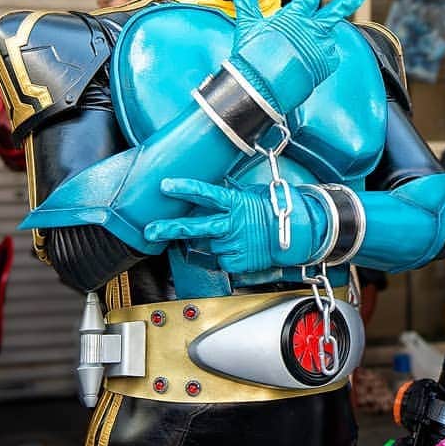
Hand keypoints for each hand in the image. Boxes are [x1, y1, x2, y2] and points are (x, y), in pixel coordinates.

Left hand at [142, 178, 328, 274]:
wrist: (294, 237)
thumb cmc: (274, 213)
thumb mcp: (253, 196)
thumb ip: (232, 195)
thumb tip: (219, 184)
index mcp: (236, 204)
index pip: (206, 194)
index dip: (185, 189)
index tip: (166, 185)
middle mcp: (232, 224)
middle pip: (195, 226)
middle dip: (170, 228)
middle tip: (150, 230)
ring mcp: (233, 244)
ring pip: (210, 245)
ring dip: (217, 242)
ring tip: (236, 237)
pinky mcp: (237, 262)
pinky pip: (222, 260)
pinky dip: (227, 256)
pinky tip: (241, 248)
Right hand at [227, 0, 375, 116]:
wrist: (258, 89)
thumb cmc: (251, 57)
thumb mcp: (248, 24)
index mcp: (294, 17)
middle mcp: (312, 29)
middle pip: (340, 7)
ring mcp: (322, 47)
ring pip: (329, 34)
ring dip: (322, 38)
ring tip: (301, 49)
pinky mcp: (327, 64)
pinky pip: (330, 54)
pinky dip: (319, 55)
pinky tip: (303, 63)